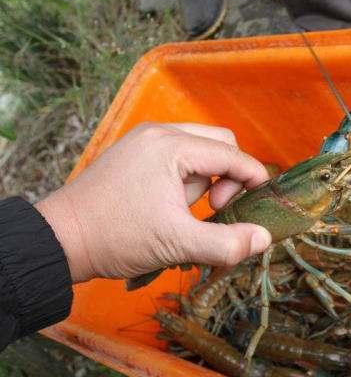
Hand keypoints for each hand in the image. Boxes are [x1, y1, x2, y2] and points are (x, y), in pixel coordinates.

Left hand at [35, 123, 271, 282]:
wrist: (60, 240)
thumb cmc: (117, 238)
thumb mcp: (177, 244)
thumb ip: (227, 243)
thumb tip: (264, 237)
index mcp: (171, 146)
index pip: (232, 154)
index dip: (253, 180)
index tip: (254, 211)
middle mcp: (159, 133)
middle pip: (220, 143)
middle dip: (229, 176)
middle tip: (217, 208)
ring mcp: (144, 140)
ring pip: (200, 149)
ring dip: (207, 179)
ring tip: (188, 211)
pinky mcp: (135, 152)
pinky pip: (179, 156)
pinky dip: (188, 178)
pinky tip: (174, 205)